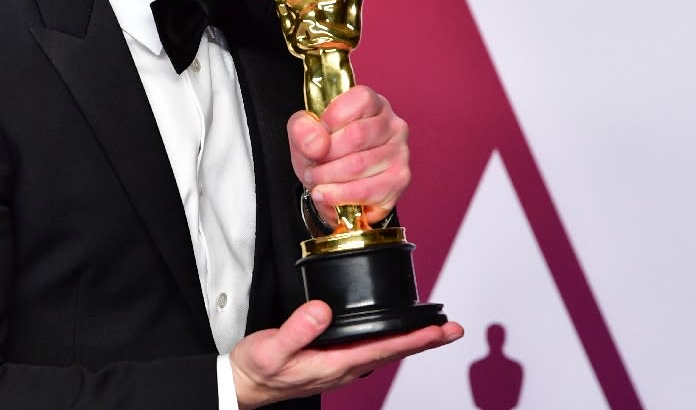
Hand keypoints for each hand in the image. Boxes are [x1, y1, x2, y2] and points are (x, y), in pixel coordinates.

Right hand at [230, 301, 463, 408]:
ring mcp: (340, 366)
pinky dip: (390, 341)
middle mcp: (343, 368)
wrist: (243, 385)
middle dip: (424, 341)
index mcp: (335, 364)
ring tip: (433, 330)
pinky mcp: (333, 361)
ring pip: (384, 352)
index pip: (384, 349)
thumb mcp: (271, 349)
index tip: (439, 330)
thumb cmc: (257, 369)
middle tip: (452, 329)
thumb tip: (323, 310)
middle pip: (392, 353)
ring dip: (411, 341)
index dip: (414, 339)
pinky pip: (371, 350)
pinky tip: (395, 335)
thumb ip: (297, 329)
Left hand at [288, 85, 409, 224]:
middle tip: (312, 164)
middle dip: (326, 155)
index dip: (332, 118)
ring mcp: (400, 152)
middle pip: (357, 135)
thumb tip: (318, 144)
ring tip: (316, 179)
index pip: (361, 100)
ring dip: (328, 176)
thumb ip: (302, 129)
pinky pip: (365, 190)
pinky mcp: (398, 180)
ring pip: (359, 165)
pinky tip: (325, 193)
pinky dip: (338, 195)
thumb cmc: (326, 151)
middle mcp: (393, 124)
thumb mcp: (304, 132)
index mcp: (373, 103)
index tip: (319, 134)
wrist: (334, 184)